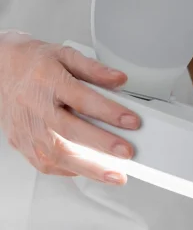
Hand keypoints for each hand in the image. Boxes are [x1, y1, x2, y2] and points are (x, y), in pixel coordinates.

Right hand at [0, 31, 139, 184]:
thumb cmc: (30, 64)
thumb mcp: (63, 55)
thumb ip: (93, 69)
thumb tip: (118, 80)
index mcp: (47, 81)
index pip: (82, 99)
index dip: (109, 111)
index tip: (132, 122)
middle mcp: (36, 108)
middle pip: (70, 131)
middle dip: (101, 145)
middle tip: (126, 153)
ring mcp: (28, 130)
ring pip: (59, 155)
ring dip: (89, 169)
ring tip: (113, 175)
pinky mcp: (23, 145)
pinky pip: (47, 164)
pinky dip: (71, 171)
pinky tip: (88, 171)